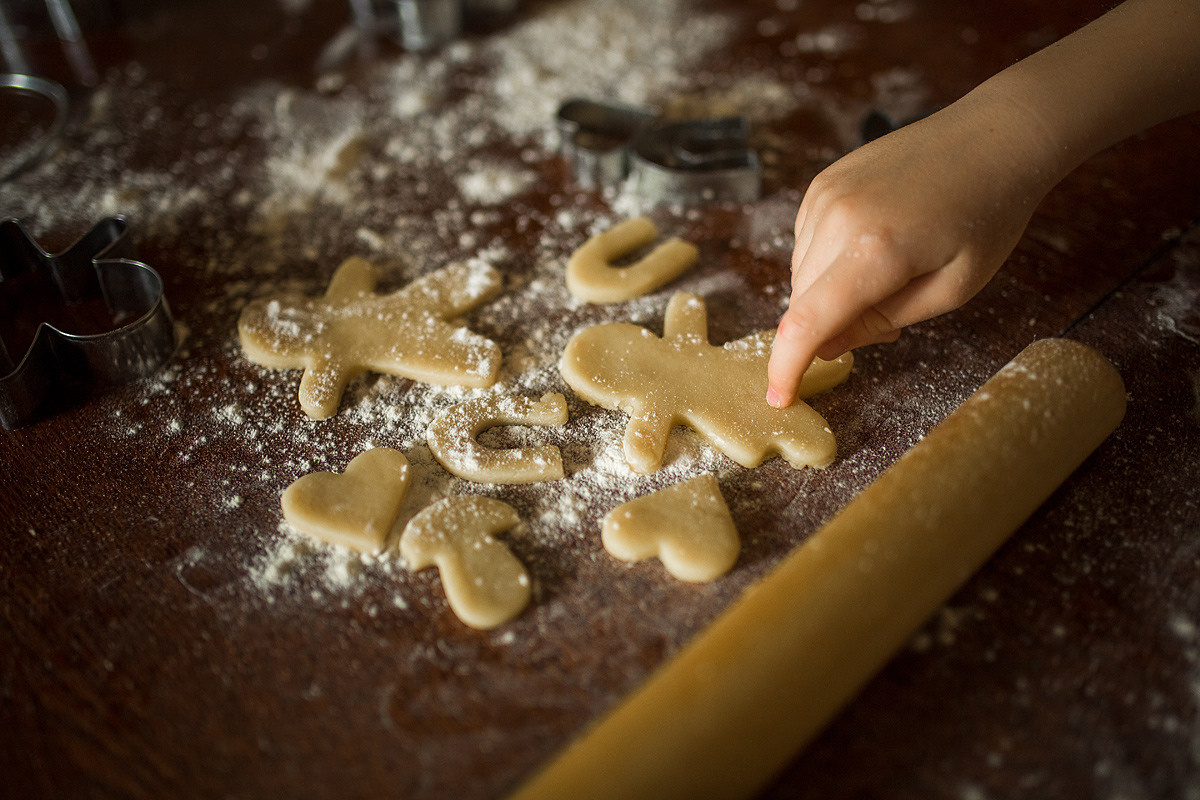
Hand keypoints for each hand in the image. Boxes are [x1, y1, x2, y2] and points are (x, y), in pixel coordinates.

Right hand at [766, 95, 1054, 407]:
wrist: (995, 135)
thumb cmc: (988, 215)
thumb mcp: (952, 288)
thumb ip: (883, 321)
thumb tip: (828, 346)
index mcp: (876, 251)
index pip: (807, 323)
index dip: (787, 368)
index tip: (780, 398)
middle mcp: (837, 219)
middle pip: (803, 302)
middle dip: (831, 325)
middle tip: (891, 317)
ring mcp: (825, 195)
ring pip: (802, 274)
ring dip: (830, 291)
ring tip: (889, 274)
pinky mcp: (822, 183)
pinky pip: (807, 242)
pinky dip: (829, 259)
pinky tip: (874, 243)